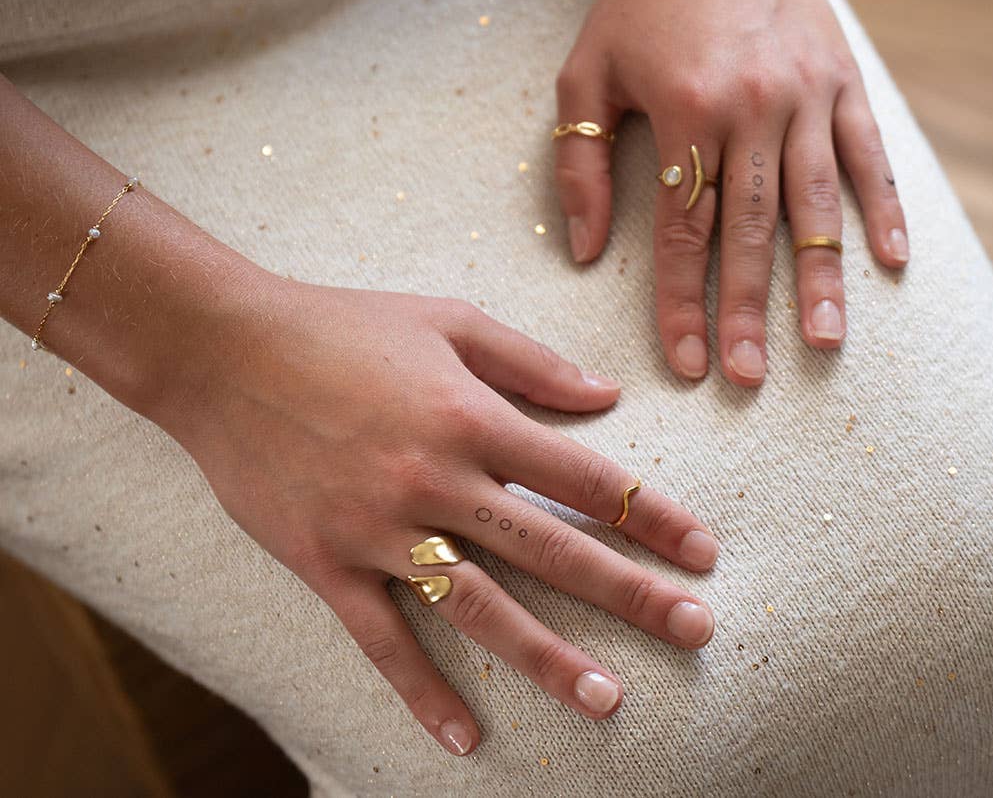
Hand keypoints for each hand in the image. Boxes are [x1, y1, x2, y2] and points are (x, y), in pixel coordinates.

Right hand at [159, 273, 719, 755]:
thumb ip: (530, 361)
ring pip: (478, 606)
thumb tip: (605, 395)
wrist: (225, 351)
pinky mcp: (325, 562)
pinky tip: (465, 739)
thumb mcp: (446, 320)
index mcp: (470, 416)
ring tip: (609, 699)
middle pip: (550, 548)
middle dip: (631, 592)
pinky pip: (382, 639)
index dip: (648, 513)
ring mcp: (378, 528)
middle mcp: (434, 478)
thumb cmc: (343, 326)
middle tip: (697, 631)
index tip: (701, 549)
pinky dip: (422, 692)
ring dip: (546, 657)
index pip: (581, 475)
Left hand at [554, 0, 908, 385]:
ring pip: (816, 203)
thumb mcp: (584, 75)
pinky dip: (881, 206)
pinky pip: (867, 153)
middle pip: (750, 231)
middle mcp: (752, 109)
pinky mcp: (841, 79)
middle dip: (747, 311)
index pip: (681, 231)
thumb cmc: (638, 3)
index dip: (681, 303)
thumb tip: (582, 252)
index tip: (686, 362)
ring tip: (824, 342)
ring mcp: (805, 94)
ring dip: (821, 278)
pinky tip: (889, 260)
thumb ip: (579, 165)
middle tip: (748, 378)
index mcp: (686, 112)